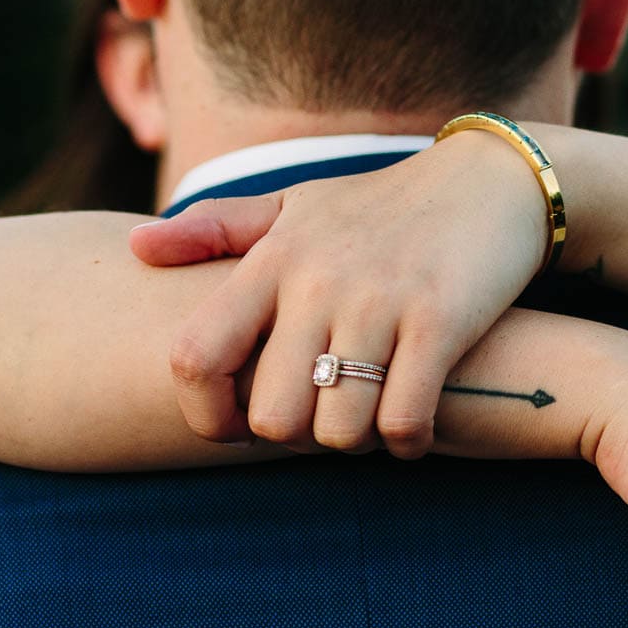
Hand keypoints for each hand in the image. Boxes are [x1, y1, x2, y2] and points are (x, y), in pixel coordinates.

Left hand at [131, 132, 552, 455]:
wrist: (492, 183)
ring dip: (356, 443)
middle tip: (322, 421)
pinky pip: (404, 421)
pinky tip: (413, 431)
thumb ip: (216, 230)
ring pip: (338, 430)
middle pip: (271, 416)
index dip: (205, 416)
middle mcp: (316, 279)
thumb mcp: (295, 206)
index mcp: (272, 258)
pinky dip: (407, 444)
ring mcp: (379, 301)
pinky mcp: (440, 322)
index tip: (236, 427)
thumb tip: (135, 246)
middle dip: (297, 438)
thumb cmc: (383, 207)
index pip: (195, 355)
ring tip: (369, 420)